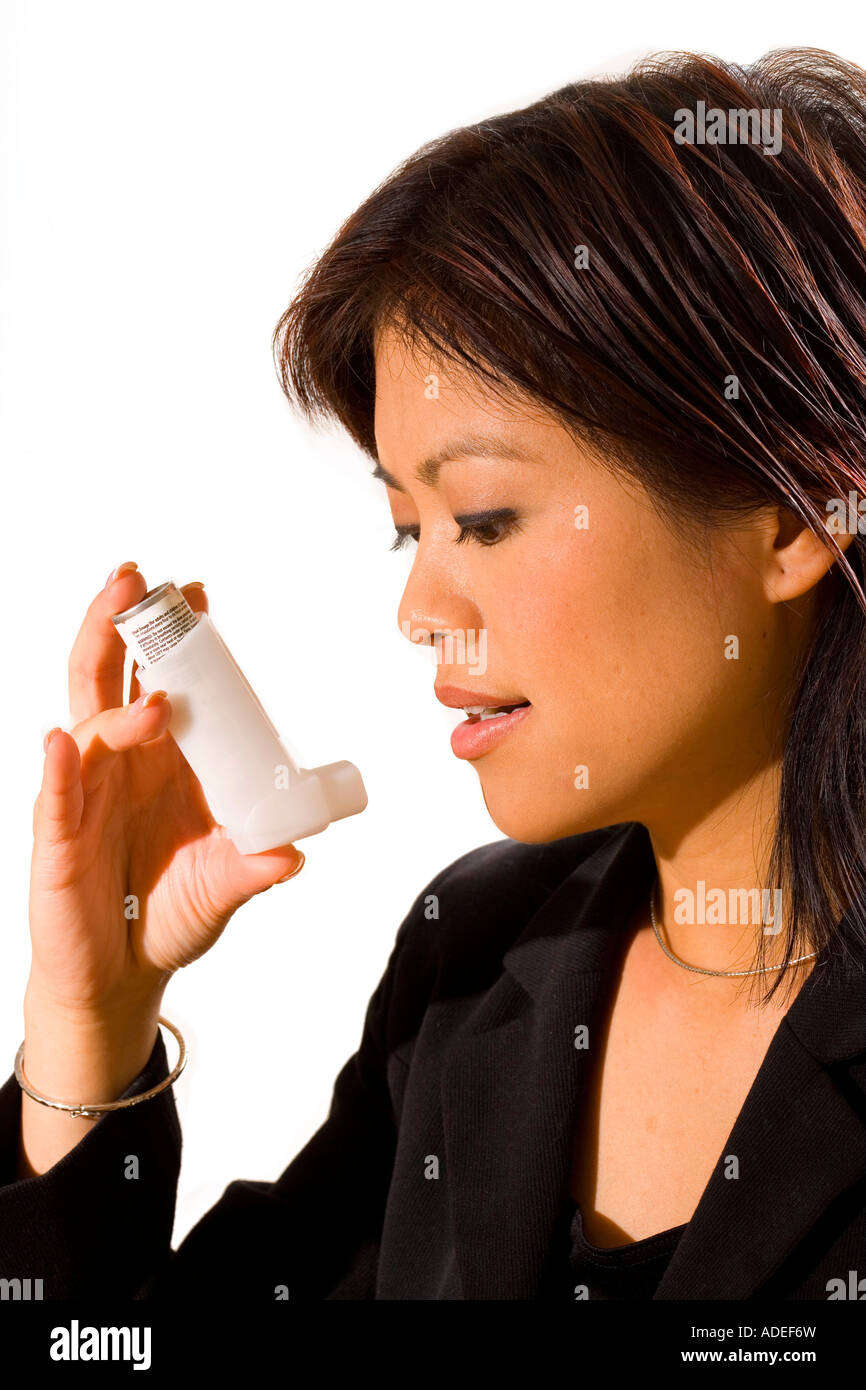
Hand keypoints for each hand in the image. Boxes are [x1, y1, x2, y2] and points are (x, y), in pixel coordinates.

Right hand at [27, 564, 304, 1019]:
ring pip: (86, 723)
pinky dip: (59, 766)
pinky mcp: (58, 836)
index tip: (199, 594)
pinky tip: (63, 741)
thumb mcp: (226, 883)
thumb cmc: (170, 912)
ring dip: (114, 699)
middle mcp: (121, 763)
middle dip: (119, 625)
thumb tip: (297, 851)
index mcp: (163, 759)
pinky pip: (55, 793)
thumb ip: (256, 864)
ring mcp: (85, 793)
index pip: (165, 680)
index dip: (178, 638)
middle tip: (136, 578)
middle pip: (109, 676)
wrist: (125, 973)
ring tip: (156, 702)